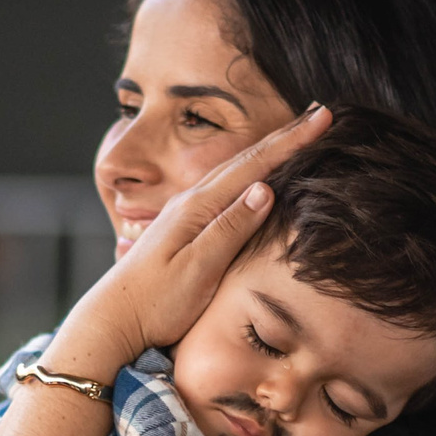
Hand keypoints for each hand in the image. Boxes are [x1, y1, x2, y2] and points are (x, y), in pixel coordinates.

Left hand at [46, 105, 333, 376]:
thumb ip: (229, 230)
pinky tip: (256, 179)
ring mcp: (185, 215)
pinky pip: (224, 191)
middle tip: (320, 114)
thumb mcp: (196, 270)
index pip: (254, 166)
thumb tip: (264, 189)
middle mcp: (190, 203)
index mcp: (197, 208)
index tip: (324, 116)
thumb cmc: (154, 303)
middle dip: (285, 137)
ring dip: (268, 153)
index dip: (293, 141)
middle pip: (246, 160)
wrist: (110, 322)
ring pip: (234, 173)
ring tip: (295, 136)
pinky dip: (249, 176)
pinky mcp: (183, 230)